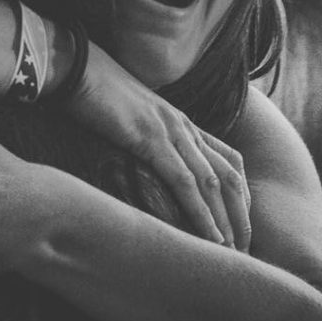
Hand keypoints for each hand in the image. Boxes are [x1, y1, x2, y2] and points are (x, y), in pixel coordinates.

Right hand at [64, 42, 250, 250]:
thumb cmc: (94, 93)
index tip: (239, 225)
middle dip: (241, 216)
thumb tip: (142, 164)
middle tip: (245, 250)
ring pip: (213, 183)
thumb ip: (144, 139)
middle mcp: (184, 127)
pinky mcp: (151, 139)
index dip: (240, 195)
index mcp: (181, 122)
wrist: (77, 69)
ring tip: (233, 251)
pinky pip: (184, 181)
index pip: (228, 160)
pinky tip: (208, 236)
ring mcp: (170, 131)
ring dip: (226, 221)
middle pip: (230, 176)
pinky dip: (200, 212)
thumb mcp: (129, 119)